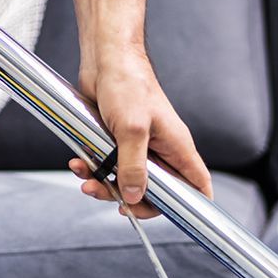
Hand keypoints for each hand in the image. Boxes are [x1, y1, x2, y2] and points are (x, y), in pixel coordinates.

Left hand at [69, 47, 211, 220]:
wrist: (105, 58)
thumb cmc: (127, 83)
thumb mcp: (131, 129)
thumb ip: (133, 166)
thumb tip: (134, 197)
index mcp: (177, 147)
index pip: (197, 185)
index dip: (192, 206)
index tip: (172, 218)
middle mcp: (161, 150)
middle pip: (156, 192)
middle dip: (131, 200)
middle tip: (110, 198)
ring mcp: (139, 147)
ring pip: (127, 182)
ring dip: (104, 185)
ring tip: (86, 178)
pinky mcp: (117, 142)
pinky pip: (108, 167)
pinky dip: (93, 170)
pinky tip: (79, 162)